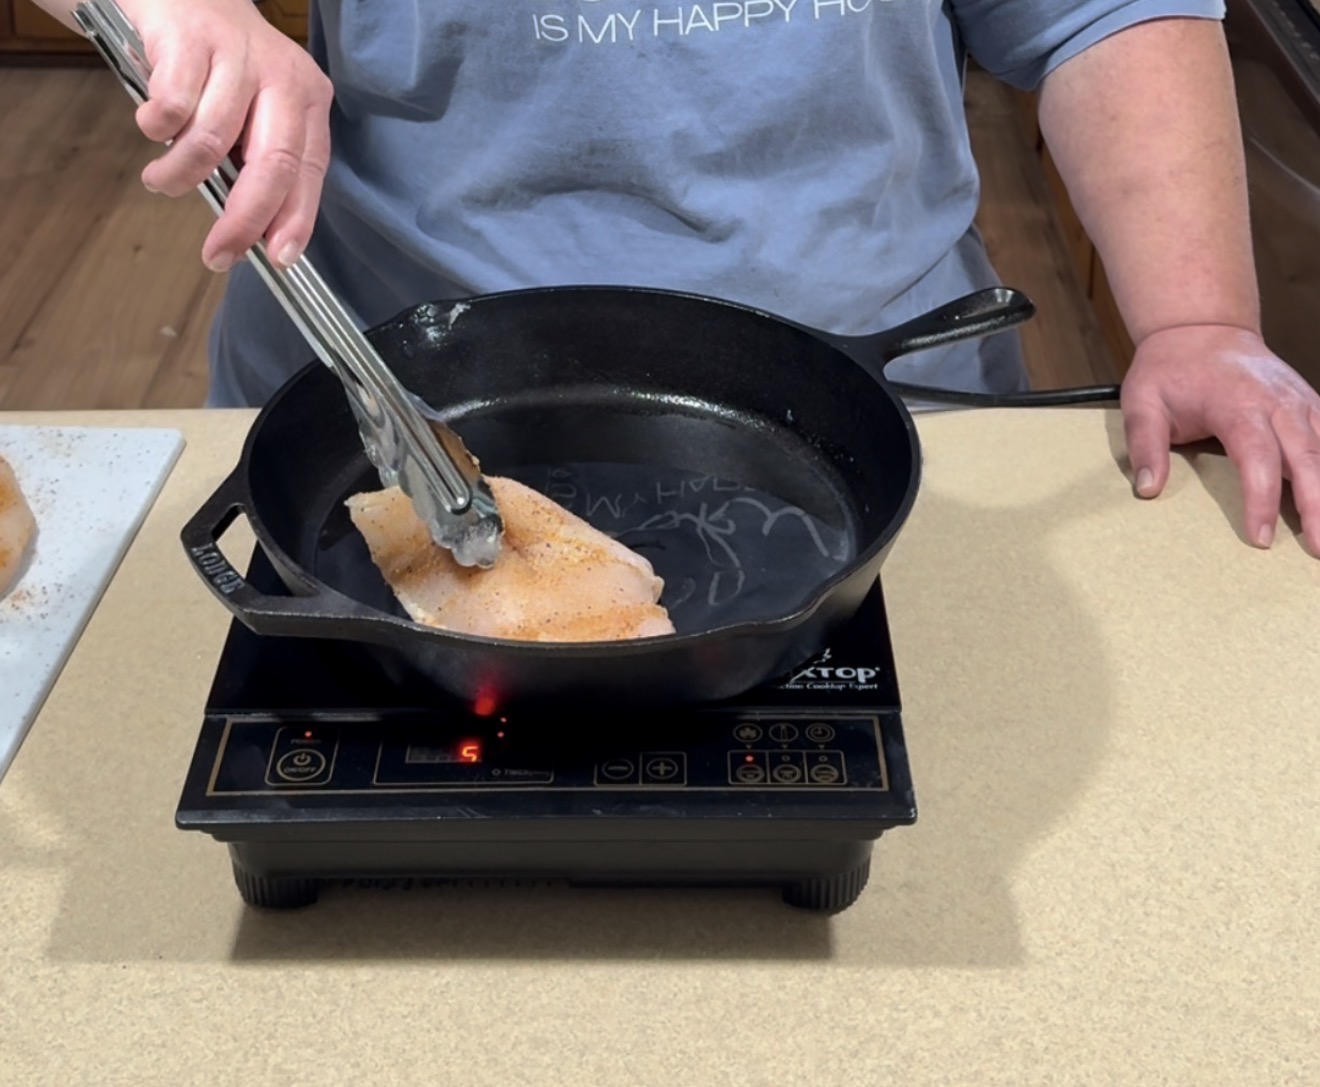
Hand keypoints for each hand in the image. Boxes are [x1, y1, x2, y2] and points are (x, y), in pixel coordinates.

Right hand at [120, 0, 332, 270]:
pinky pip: (172, 106)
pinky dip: (156, 128)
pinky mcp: (189, 37)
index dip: (295, 219)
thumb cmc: (218, 68)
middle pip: (273, 163)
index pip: (309, 170)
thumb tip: (256, 235)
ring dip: (180, 175)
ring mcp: (237, 53)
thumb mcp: (254, 110)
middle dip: (244, 219)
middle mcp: (282, 75)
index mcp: (308, 98)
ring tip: (161, 179)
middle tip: (216, 254)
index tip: (279, 260)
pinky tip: (151, 126)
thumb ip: (259, 161)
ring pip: (213, 139)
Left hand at [1121, 324, 1319, 555]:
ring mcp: (1301, 402)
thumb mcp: (1142, 402)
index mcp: (1238, 404)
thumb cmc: (1169, 369)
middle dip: (1318, 506)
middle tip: (1318, 550)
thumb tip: (1148, 488)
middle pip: (1309, 458)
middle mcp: (1280, 403)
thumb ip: (1145, 445)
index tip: (1262, 537)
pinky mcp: (1311, 405)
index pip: (1258, 457)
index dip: (1262, 499)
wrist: (1201, 328)